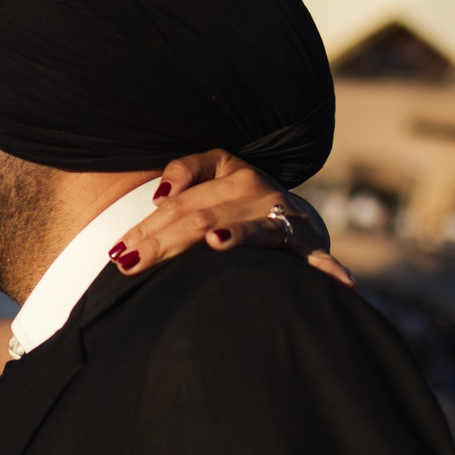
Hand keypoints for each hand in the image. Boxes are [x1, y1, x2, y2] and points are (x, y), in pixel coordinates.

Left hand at [109, 151, 352, 286]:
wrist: (296, 211)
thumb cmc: (240, 198)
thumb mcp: (216, 170)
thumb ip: (185, 171)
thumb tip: (161, 194)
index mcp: (233, 174)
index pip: (180, 204)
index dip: (147, 226)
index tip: (118, 253)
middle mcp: (259, 192)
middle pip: (203, 218)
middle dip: (164, 243)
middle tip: (131, 264)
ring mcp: (284, 217)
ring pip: (252, 231)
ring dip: (239, 237)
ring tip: (218, 243)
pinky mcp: (308, 243)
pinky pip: (314, 258)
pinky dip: (324, 270)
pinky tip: (336, 284)